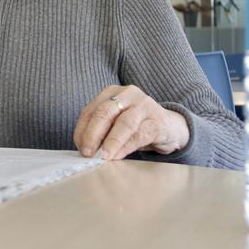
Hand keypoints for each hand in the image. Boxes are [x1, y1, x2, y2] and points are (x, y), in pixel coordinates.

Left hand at [73, 85, 189, 160]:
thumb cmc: (136, 125)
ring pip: (123, 124)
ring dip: (110, 142)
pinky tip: (117, 156)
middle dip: (93, 134)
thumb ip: (100, 130)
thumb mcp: (115, 122)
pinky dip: (125, 147)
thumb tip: (84, 148)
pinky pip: (139, 135)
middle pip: (104, 113)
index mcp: (111, 92)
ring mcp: (144, 105)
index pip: (91, 110)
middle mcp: (127, 94)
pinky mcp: (157, 121)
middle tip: (87, 153)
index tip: (79, 147)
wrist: (169, 127)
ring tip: (102, 157)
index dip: (82, 130)